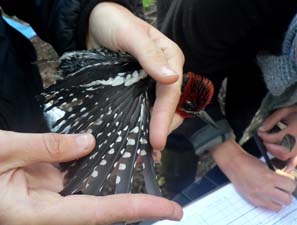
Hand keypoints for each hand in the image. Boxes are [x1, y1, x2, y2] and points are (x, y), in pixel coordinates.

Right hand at [0, 130, 181, 224]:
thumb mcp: (3, 150)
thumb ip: (46, 148)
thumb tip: (88, 143)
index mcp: (37, 213)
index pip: (100, 212)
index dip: (138, 209)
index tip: (170, 210)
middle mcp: (48, 211)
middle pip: (101, 208)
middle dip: (134, 200)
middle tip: (165, 197)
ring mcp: (48, 199)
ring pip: (91, 193)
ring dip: (115, 180)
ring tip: (139, 163)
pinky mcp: (45, 186)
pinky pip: (77, 180)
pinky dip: (94, 168)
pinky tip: (104, 154)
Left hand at [86, 2, 184, 156]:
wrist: (90, 23)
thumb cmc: (113, 22)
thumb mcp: (131, 35)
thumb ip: (150, 55)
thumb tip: (171, 78)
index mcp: (170, 59)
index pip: (171, 93)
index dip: (165, 117)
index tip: (157, 141)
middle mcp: (162, 74)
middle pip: (168, 107)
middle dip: (160, 129)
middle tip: (147, 152)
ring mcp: (148, 84)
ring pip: (155, 112)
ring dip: (149, 132)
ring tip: (139, 153)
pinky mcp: (133, 90)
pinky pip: (139, 110)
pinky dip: (137, 125)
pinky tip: (130, 140)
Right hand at [211, 139, 295, 210]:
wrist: (233, 164)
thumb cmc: (248, 162)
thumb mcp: (266, 166)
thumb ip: (276, 175)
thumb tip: (285, 182)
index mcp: (269, 177)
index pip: (290, 186)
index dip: (290, 183)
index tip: (287, 182)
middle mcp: (264, 188)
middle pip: (287, 199)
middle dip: (286, 194)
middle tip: (282, 189)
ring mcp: (258, 196)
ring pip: (278, 207)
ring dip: (278, 201)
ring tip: (274, 194)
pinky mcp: (252, 200)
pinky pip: (267, 207)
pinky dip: (269, 203)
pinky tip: (265, 195)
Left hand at [258, 105, 296, 170]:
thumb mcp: (285, 111)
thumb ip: (272, 120)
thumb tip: (261, 130)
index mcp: (294, 131)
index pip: (275, 138)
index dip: (264, 136)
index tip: (260, 132)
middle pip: (282, 152)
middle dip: (270, 147)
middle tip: (264, 140)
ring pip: (287, 157)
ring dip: (275, 153)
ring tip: (270, 145)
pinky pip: (294, 161)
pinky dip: (287, 163)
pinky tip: (282, 166)